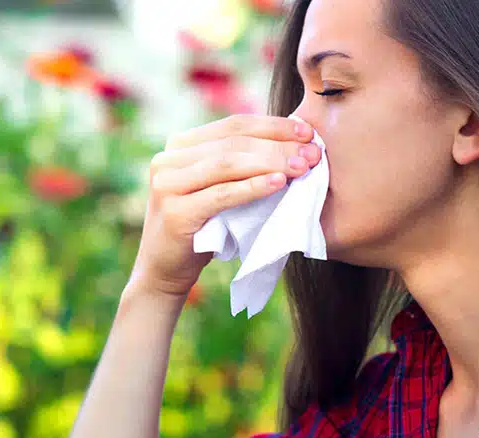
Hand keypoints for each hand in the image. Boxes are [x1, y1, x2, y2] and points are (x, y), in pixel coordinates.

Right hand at [129, 114, 320, 297]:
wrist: (165, 270)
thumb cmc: (200, 228)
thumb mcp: (215, 187)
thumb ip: (238, 164)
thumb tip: (293, 144)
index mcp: (179, 146)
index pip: (234, 125)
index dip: (273, 126)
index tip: (307, 133)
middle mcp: (167, 159)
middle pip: (234, 143)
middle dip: (278, 145)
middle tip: (313, 153)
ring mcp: (167, 185)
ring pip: (227, 164)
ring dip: (271, 162)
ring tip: (302, 167)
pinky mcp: (175, 212)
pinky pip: (222, 195)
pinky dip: (253, 187)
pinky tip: (279, 183)